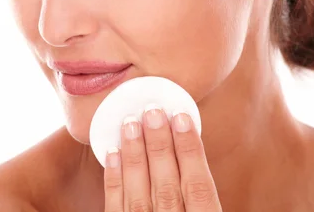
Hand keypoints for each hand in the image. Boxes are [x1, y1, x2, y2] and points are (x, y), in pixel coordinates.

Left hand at [103, 105, 222, 211]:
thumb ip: (200, 201)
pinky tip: (113, 155)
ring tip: (130, 123)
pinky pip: (116, 211)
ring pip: (140, 197)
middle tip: (152, 111)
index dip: (190, 151)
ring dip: (135, 157)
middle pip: (167, 187)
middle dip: (160, 146)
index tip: (181, 117)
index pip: (199, 188)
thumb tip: (189, 154)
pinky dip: (113, 182)